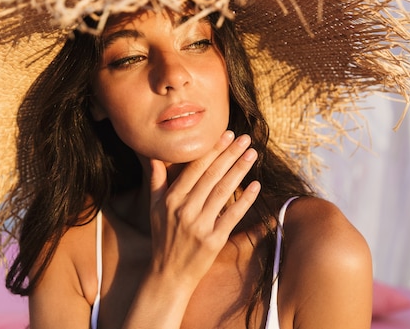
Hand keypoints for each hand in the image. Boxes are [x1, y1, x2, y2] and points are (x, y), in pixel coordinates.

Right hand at [148, 130, 260, 288]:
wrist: (169, 274)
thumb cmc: (162, 237)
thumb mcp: (154, 208)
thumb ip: (156, 181)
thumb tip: (154, 156)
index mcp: (171, 199)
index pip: (195, 169)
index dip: (212, 150)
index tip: (226, 135)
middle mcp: (185, 210)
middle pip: (212, 176)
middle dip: (230, 154)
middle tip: (245, 138)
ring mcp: (200, 225)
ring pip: (223, 191)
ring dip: (240, 170)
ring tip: (252, 154)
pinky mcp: (214, 240)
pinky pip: (232, 215)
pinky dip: (245, 200)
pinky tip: (255, 185)